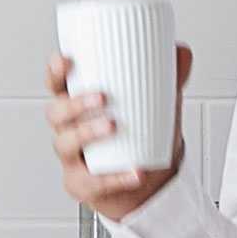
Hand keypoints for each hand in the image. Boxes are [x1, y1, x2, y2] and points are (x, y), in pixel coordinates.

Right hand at [47, 44, 194, 222]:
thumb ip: (167, 78)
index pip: (57, 84)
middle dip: (75, 103)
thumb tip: (180, 52)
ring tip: (114, 127)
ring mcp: (73, 158)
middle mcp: (69, 129)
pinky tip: (135, 171)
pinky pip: (93, 181)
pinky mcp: (81, 184)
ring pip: (66, 143)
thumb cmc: (139, 139)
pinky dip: (115, 177)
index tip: (66, 60)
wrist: (147, 185)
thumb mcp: (154, 105)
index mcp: (78, 104)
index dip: (56, 72)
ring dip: (88, 133)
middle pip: (56, 112)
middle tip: (102, 97)